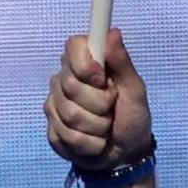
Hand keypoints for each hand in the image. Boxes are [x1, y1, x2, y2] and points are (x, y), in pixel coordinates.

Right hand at [45, 27, 154, 171]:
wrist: (124, 155)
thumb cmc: (131, 116)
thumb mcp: (135, 90)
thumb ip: (123, 63)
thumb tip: (114, 32)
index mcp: (86, 61)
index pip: (73, 46)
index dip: (87, 66)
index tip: (102, 79)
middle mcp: (64, 79)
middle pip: (71, 85)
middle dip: (99, 104)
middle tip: (110, 108)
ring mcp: (54, 105)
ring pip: (70, 115)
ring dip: (97, 127)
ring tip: (105, 127)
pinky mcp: (52, 130)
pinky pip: (67, 136)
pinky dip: (89, 143)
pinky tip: (94, 141)